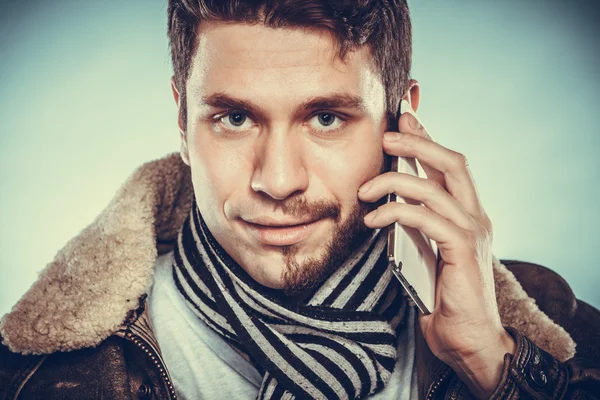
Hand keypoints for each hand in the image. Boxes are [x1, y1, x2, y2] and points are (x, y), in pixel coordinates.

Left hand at [357, 110, 515, 397]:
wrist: (466, 339)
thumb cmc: (442, 296)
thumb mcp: (424, 250)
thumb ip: (415, 224)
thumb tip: (386, 201)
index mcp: (467, 213)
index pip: (449, 166)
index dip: (427, 139)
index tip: (402, 119)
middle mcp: (476, 216)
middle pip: (453, 163)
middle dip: (419, 142)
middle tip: (387, 133)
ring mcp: (473, 233)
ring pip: (437, 187)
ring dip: (397, 180)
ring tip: (364, 188)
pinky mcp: (463, 252)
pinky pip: (428, 219)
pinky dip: (396, 212)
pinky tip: (373, 218)